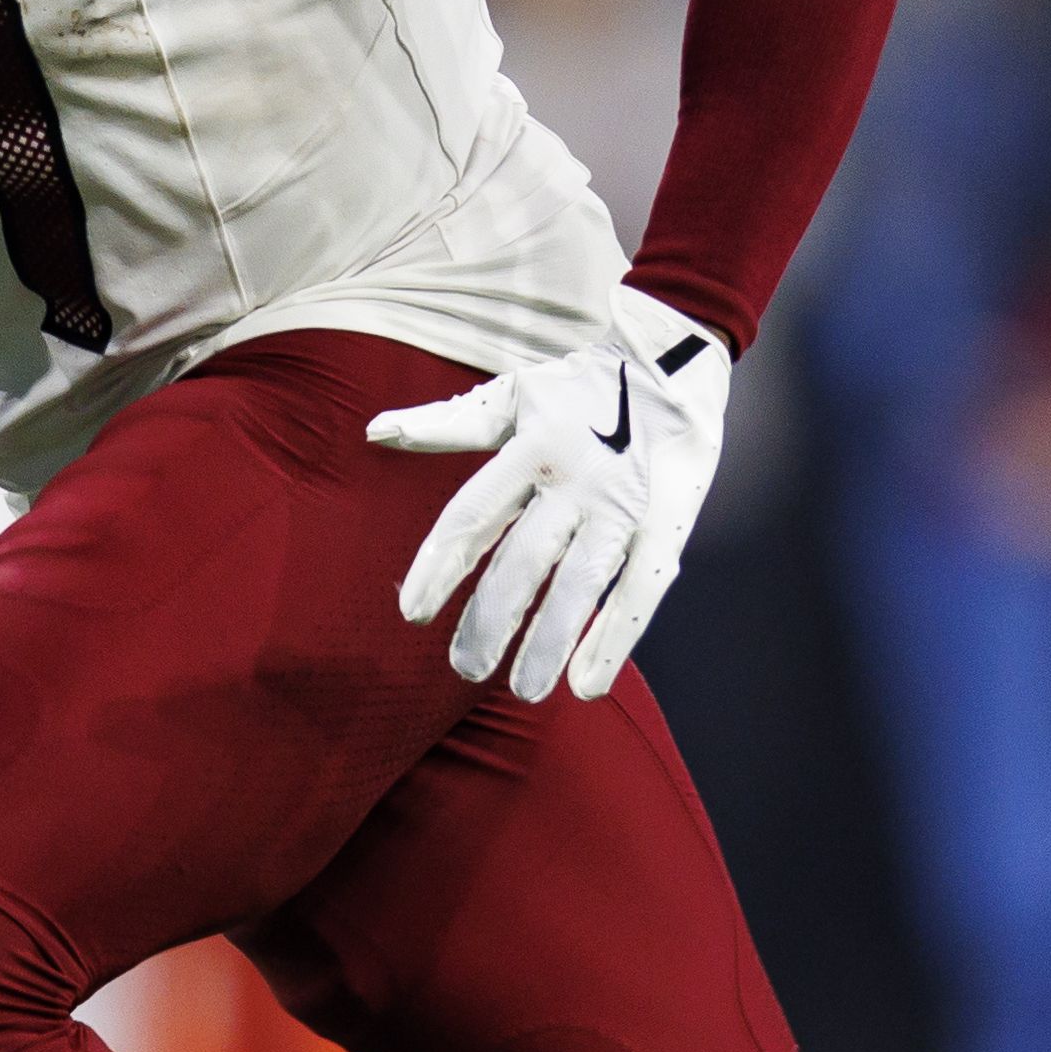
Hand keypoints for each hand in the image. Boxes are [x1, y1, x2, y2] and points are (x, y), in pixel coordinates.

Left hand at [371, 286, 730, 699]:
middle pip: (522, 562)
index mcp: (530, 447)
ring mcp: (622, 504)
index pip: (472, 515)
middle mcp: (574, 478)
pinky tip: (588, 682)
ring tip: (524, 692)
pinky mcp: (666, 523)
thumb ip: (448, 423)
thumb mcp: (513, 395)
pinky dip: (614, 639)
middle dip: (490, 622)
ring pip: (580, 586)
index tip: (412, 612)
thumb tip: (375, 432)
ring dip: (549, 644)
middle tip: (463, 668)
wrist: (675, 358)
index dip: (439, 567)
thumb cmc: (583, 385)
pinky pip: (640, 590)